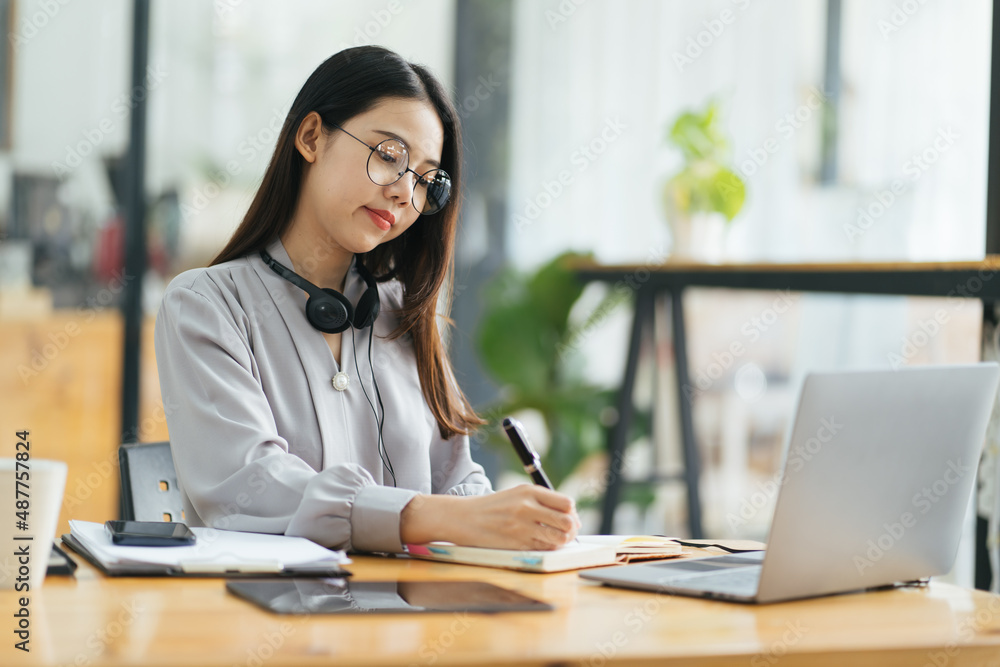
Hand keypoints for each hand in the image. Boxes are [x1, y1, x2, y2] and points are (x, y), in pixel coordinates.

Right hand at [400, 485, 580, 550]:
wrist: (465, 518)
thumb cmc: (494, 507)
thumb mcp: (518, 494)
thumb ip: (542, 501)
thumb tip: (569, 514)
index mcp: (530, 491)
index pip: (566, 503)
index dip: (572, 514)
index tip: (569, 519)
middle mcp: (528, 507)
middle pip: (567, 521)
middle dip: (571, 529)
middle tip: (567, 533)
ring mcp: (522, 526)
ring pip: (558, 538)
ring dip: (561, 541)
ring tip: (554, 540)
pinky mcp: (516, 543)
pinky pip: (544, 548)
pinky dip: (547, 548)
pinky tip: (541, 545)